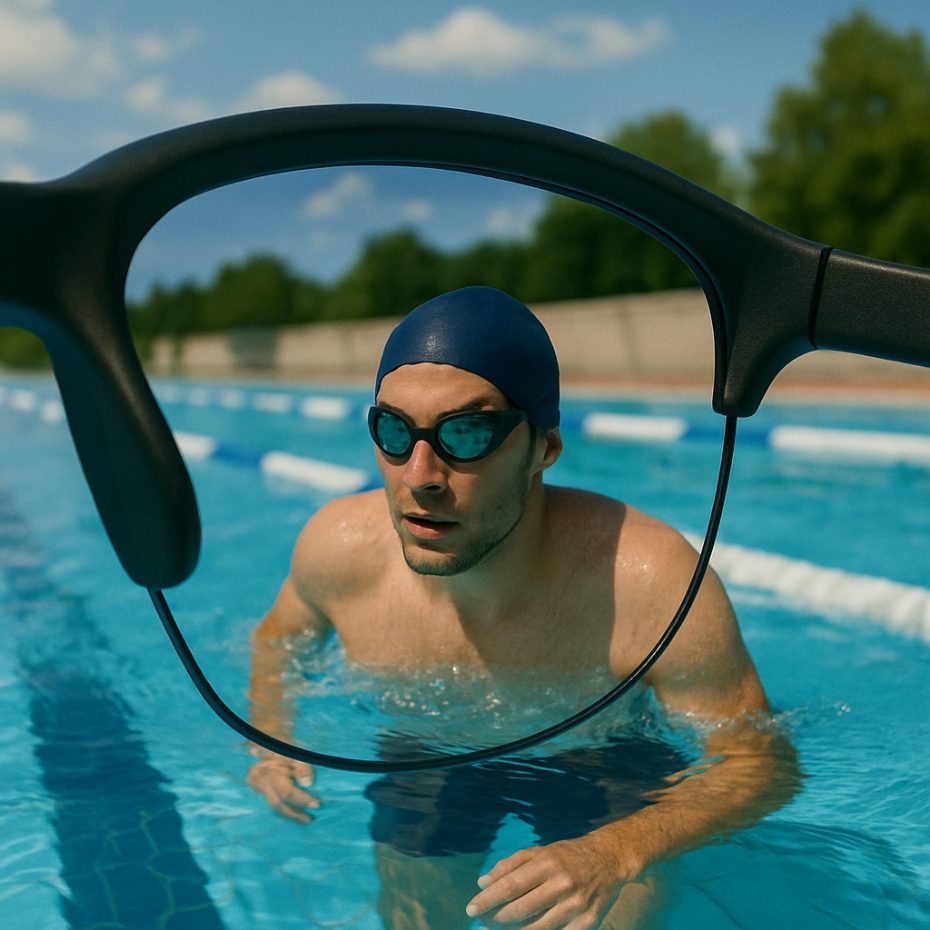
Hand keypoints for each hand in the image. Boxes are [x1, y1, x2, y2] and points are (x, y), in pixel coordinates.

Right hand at [246, 749, 319, 823]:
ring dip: (290, 813)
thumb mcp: (297, 752)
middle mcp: (260, 780)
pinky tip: (294, 813)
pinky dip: (283, 808)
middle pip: (278, 804)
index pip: (286, 792)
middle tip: (310, 819)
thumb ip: (303, 767)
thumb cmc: (288, 745)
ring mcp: (257, 786)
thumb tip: (308, 784)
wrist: (271, 738)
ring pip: (274, 805)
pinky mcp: (258, 788)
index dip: (302, 800)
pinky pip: (271, 802)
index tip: (317, 805)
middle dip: (295, 813)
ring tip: (305, 818)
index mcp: (269, 771)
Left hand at [466, 835, 631, 928]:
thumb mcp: (539, 851)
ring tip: (499, 929)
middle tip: (483, 922)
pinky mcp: (589, 922)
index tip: (471, 909)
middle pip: (520, 909)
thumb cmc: (567, 855)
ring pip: (536, 928)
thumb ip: (510, 864)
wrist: (609, 859)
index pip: (510, 885)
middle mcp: (562, 883)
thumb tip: (483, 882)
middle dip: (496, 919)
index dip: (488, 900)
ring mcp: (576, 905)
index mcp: (547, 862)